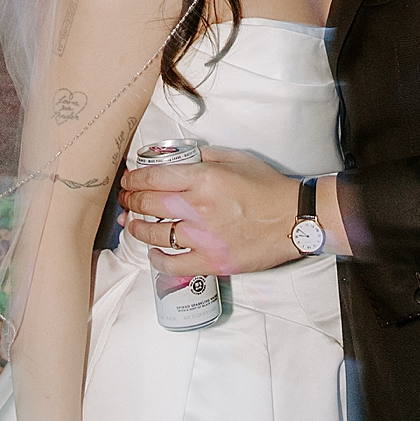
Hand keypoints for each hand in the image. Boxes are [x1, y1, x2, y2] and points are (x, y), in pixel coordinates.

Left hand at [120, 146, 299, 275]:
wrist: (294, 218)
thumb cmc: (268, 187)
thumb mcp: (236, 159)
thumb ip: (204, 156)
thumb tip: (179, 158)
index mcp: (204, 179)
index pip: (153, 178)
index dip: (134, 180)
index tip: (128, 180)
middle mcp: (199, 207)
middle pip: (148, 204)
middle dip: (131, 200)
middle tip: (126, 199)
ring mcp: (203, 237)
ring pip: (155, 234)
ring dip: (137, 228)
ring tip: (132, 224)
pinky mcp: (211, 261)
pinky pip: (173, 264)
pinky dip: (158, 259)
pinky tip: (154, 253)